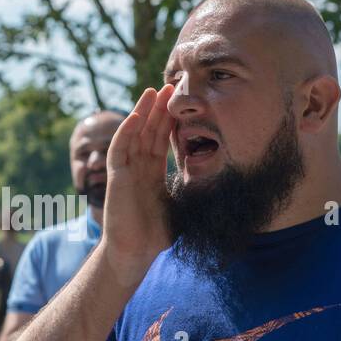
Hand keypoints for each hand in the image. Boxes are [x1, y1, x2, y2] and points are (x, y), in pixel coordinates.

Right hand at [101, 84, 175, 284]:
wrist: (135, 254)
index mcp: (153, 174)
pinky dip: (125, 132)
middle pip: (149, 132)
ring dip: (142, 113)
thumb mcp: (181, 208)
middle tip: (171, 86)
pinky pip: (120, 150)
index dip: (170, 122)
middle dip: (159, 110)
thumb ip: (193, 193)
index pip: (161, 141)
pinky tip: (134, 116)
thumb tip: (224, 189)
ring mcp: (126, 172)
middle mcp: (139, 169)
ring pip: (134, 135)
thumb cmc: (155, 236)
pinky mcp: (116, 178)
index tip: (181, 105)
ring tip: (153, 91)